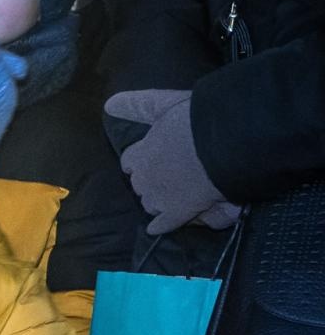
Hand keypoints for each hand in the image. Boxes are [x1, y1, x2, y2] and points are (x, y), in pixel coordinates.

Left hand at [106, 90, 239, 235]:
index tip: (146, 159)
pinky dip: (160, 226)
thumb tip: (108, 105)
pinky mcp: (178, 212)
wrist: (226, 142)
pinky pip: (164, 224)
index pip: (129, 161)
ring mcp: (160, 197)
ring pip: (148, 203)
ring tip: (168, 195)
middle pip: (138, 183)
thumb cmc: (197, 121)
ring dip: (155, 199)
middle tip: (164, 176)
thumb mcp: (164, 105)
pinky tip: (157, 228)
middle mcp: (145, 177)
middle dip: (147, 180)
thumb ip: (138, 106)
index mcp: (142, 153)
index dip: (138, 160)